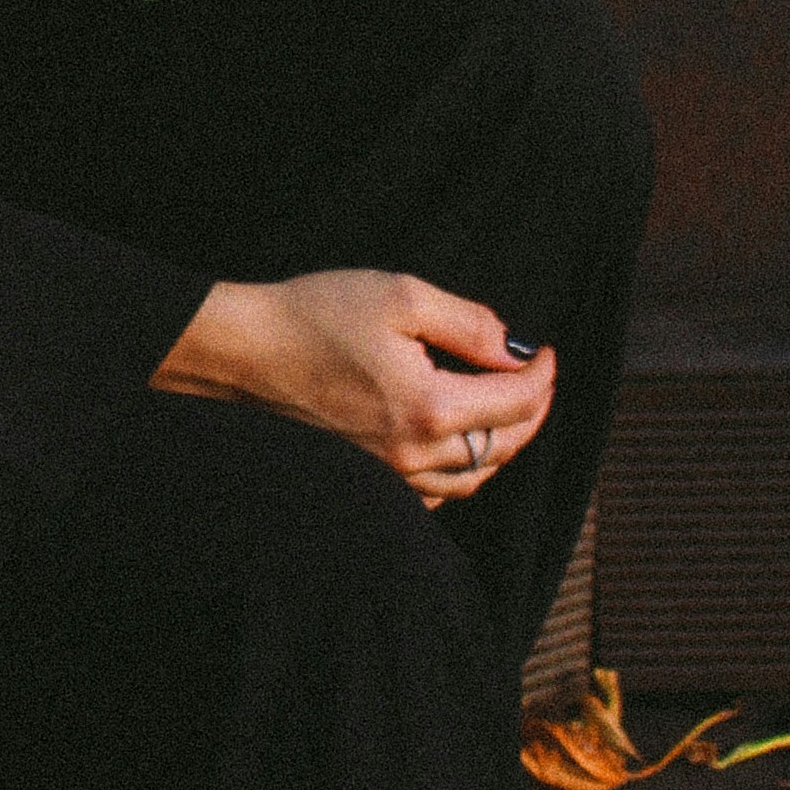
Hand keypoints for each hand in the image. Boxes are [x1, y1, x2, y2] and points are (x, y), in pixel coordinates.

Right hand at [152, 270, 554, 503]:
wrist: (244, 352)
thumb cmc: (315, 317)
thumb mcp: (401, 296)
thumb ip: (469, 323)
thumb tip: (512, 347)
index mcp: (430, 407)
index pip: (516, 402)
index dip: (542, 374)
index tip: (544, 351)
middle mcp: (414, 453)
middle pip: (504, 445)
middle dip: (534, 411)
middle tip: (538, 378)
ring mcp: (390, 474)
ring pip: (474, 476)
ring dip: (504, 444)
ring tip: (511, 410)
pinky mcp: (368, 478)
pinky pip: (436, 493)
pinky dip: (463, 471)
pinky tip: (461, 445)